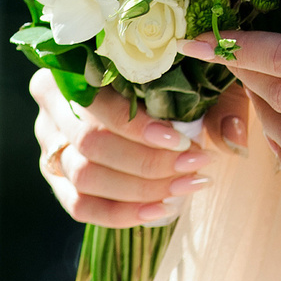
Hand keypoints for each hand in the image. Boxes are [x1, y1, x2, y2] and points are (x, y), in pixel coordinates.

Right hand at [28, 67, 247, 226]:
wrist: (146, 93)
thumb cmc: (169, 76)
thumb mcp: (196, 75)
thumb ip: (215, 100)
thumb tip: (231, 136)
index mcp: (73, 67)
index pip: (97, 102)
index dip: (138, 127)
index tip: (182, 140)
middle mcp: (52, 105)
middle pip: (90, 144)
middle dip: (147, 162)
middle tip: (194, 165)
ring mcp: (49, 143)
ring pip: (84, 177)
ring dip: (139, 190)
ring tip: (186, 186)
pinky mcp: (56, 177)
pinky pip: (79, 205)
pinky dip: (121, 213)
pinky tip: (160, 209)